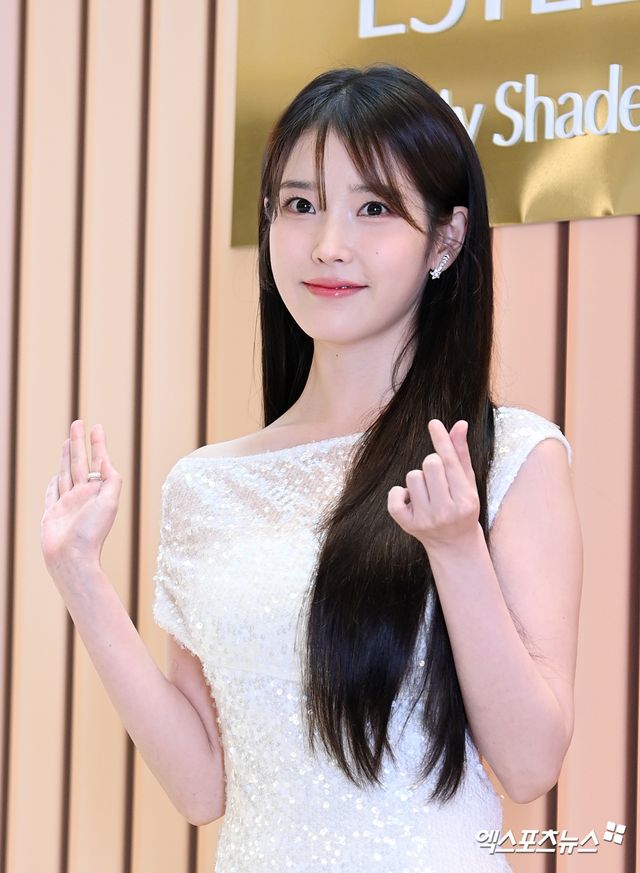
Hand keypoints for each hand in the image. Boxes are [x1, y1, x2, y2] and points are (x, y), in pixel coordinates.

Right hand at [41, 420, 122, 583]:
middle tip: (78, 423)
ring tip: (68, 440)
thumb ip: (111, 480)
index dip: (98, 443)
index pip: (98, 460)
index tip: (97, 426)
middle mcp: (83, 495)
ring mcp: (67, 502)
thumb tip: (106, 461)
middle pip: (80, 461)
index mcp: (98, 491)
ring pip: (66, 472)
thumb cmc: (92, 533)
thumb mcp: (109, 503)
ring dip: (67, 455)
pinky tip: (56, 474)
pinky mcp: (53, 512)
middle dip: (79, 442)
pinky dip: (54, 482)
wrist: (71, 558)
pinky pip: (53, 492)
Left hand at [387, 419, 480, 552]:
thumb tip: (459, 424)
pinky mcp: (408, 525)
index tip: (433, 423)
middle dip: (431, 464)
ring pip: (412, 477)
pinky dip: (399, 493)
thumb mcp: (467, 483)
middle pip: (429, 464)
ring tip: (428, 492)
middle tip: (438, 480)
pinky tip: (411, 500)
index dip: (441, 440)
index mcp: (465, 499)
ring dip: (418, 479)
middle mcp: (446, 511)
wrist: (454, 545)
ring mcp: (426, 520)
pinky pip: (394, 495)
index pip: (450, 462)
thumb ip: (461, 454)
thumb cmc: (462, 508)